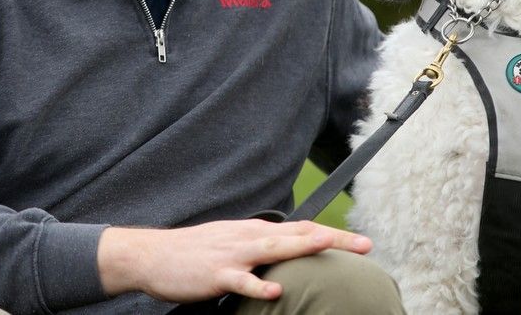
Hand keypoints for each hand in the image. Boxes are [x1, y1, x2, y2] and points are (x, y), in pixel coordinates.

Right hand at [98, 219, 371, 302]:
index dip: (333, 234)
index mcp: (255, 232)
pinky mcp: (216, 275)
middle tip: (366, 244)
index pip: (302, 229)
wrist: (154, 255)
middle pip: (299, 235)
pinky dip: (258, 285)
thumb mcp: (233, 242)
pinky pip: (241, 281)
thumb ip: (260, 246)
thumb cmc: (195, 253)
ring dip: (305, 248)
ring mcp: (233, 255)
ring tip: (330, 248)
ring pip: (275, 250)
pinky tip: (275, 290)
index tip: (362, 241)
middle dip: (334, 238)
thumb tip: (287, 249)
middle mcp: (249, 237)